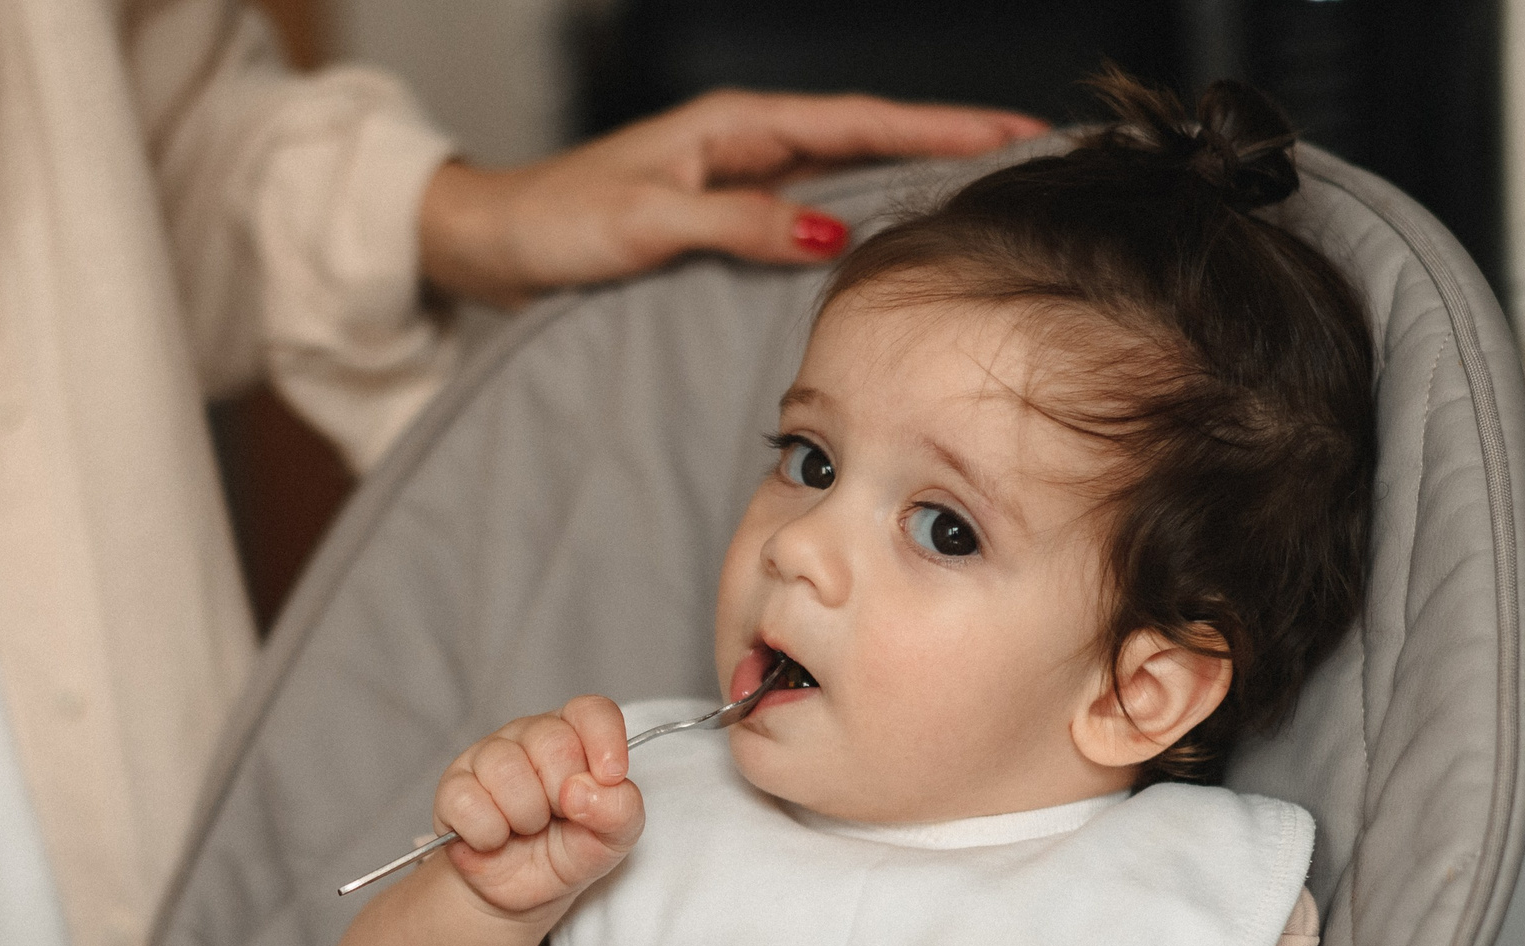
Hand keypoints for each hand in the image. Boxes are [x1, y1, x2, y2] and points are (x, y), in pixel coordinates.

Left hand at [418, 90, 1046, 307]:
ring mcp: (737, 181)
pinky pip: (807, 215)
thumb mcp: (648, 223)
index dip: (941, 128)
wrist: (493, 240)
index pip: (861, 122)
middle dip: (948, 148)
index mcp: (736, 126)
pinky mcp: (721, 219)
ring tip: (985, 200)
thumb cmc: (556, 222)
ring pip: (845, 179)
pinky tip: (888, 243)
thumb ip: (739, 223)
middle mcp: (745, 145)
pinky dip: (856, 221)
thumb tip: (828, 229)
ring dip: (910, 186)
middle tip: (1031, 162)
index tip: (1013, 132)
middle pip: (869, 142)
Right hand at [433, 696, 643, 917]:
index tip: (610, 778)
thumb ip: (621, 810)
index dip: (604, 741)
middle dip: (563, 795)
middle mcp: (530, 736)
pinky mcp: (452, 789)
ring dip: (526, 817)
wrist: (522, 894)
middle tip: (558, 816)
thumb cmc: (569, 851)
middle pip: (553, 742)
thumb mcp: (613, 839)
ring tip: (526, 828)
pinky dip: (488, 834)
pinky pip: (470, 803)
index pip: (591, 711)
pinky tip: (494, 838)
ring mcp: (486, 757)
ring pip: (507, 770)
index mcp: (575, 735)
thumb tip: (582, 791)